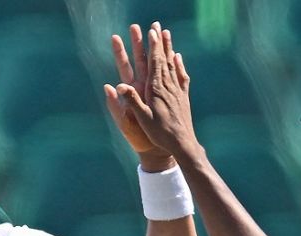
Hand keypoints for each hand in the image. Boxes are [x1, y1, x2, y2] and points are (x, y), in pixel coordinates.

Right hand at [107, 23, 197, 163]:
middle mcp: (167, 87)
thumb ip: (131, 101)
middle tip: (157, 26)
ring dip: (169, 48)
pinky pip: (181, 77)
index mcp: (155, 90)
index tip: (151, 32)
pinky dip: (179, 65)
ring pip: (172, 65)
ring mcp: (177, 91)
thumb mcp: (142, 119)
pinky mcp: (183, 97)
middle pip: (163, 59)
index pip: (154, 63)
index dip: (153, 46)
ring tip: (167, 34)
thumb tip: (118, 85)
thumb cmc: (160, 134)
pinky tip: (178, 58)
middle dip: (160, 42)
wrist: (182, 145)